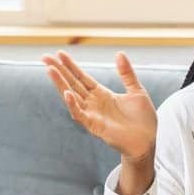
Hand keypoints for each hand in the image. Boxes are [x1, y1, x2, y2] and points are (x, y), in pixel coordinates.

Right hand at [42, 50, 156, 161]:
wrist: (147, 142)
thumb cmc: (142, 120)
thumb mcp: (136, 91)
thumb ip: (127, 74)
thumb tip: (119, 53)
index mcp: (102, 94)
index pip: (82, 77)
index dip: (71, 66)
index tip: (60, 53)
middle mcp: (94, 103)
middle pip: (72, 84)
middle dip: (59, 71)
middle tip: (45, 57)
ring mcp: (92, 114)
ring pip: (72, 97)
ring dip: (61, 84)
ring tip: (51, 70)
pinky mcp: (95, 126)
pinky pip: (80, 115)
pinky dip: (73, 105)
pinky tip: (67, 94)